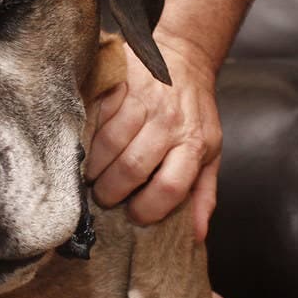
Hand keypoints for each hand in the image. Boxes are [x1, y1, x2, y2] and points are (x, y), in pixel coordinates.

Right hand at [86, 35, 221, 238]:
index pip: (169, 188)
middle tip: (104, 196)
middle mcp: (170, 122)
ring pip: (108, 144)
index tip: (133, 214)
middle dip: (110, 192)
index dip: (146, 209)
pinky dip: (87, 135)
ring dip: (94, 167)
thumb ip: (202, 195)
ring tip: (93, 174)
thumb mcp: (209, 155)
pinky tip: (89, 144)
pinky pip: (96, 116)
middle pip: (132, 168)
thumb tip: (197, 236)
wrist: (185, 61)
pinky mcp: (122, 82)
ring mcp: (144, 100)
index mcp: (194, 144)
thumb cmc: (194, 115)